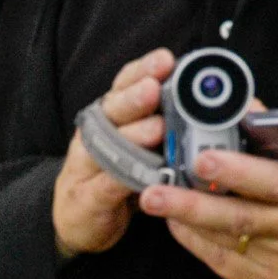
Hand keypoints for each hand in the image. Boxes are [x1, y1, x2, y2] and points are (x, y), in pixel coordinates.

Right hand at [54, 48, 171, 259]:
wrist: (76, 219)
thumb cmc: (114, 175)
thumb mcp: (136, 143)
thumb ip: (161, 120)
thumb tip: (202, 99)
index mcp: (110, 115)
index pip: (123, 84)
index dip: (143, 70)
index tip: (165, 59)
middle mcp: (95, 134)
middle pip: (113, 110)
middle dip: (135, 98)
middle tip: (154, 88)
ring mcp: (87, 165)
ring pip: (109, 146)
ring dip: (133, 135)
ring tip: (157, 127)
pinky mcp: (88, 198)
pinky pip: (107, 186)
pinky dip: (125, 180)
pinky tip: (144, 176)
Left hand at [139, 149, 277, 278]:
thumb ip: (277, 139)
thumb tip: (245, 107)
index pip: (275, 181)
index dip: (238, 170)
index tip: (205, 158)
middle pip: (239, 218)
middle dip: (192, 203)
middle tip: (155, 190)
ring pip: (225, 244)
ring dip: (187, 221)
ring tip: (157, 201)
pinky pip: (224, 266)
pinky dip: (197, 244)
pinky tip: (179, 225)